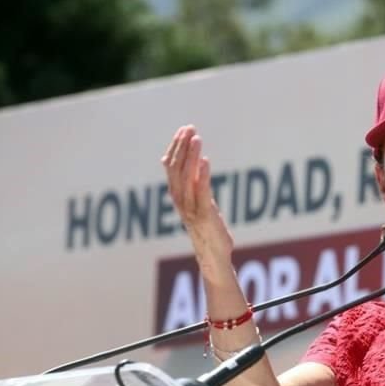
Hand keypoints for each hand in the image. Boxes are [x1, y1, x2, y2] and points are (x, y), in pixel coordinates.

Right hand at [161, 125, 233, 276]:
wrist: (213, 256)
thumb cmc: (208, 229)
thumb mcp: (199, 202)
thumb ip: (194, 184)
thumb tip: (193, 160)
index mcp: (177, 196)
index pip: (170, 166)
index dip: (176, 147)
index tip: (185, 130)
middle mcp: (180, 201)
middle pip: (175, 168)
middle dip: (182, 147)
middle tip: (190, 128)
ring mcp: (190, 209)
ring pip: (185, 178)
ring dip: (190, 156)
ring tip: (196, 139)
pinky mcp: (204, 216)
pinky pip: (201, 193)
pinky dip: (202, 176)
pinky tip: (205, 161)